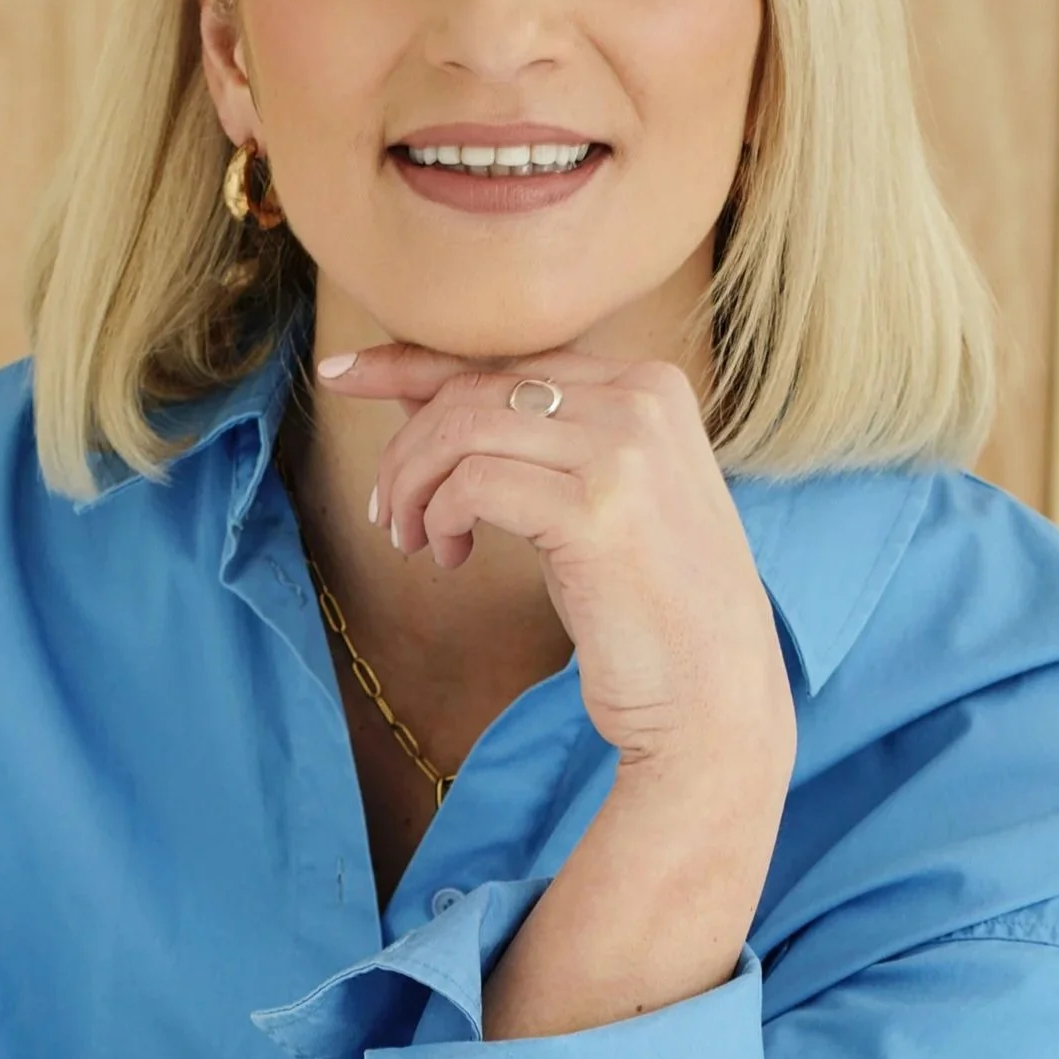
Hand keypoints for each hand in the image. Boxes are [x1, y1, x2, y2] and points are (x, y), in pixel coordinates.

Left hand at [325, 340, 795, 803]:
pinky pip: (473, 483)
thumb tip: (416, 394)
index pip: (506, 359)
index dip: (411, 366)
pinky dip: (440, 516)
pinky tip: (447, 556)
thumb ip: (523, 442)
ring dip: (414, 486)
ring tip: (412, 540)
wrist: (715, 698)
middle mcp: (641, 402)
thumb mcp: (588, 500)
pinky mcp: (597, 509)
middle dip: (407, 449)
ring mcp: (625, 451)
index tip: (343, 377)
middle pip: (475, 391)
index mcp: (649, 387)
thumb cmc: (647, 608)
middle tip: (389, 515)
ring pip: (462, 428)